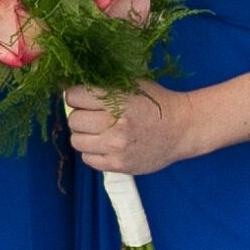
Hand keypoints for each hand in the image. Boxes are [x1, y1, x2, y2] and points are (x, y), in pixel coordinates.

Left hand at [63, 81, 197, 178]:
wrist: (183, 129)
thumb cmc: (156, 103)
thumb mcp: (132, 84)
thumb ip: (103, 84)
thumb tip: (66, 85)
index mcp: (117, 99)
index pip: (73, 96)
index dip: (76, 96)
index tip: (83, 98)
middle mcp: (115, 124)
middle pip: (73, 120)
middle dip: (80, 115)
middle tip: (94, 115)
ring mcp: (116, 147)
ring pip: (76, 141)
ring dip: (84, 135)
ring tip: (100, 131)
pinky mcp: (118, 164)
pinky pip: (87, 159)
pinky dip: (93, 152)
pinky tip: (106, 144)